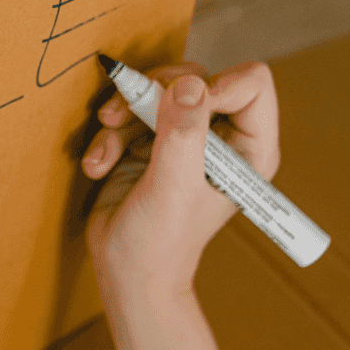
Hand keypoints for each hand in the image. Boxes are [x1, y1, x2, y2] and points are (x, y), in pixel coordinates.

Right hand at [82, 60, 280, 300]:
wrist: (126, 271)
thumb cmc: (161, 243)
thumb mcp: (174, 186)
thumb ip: (183, 133)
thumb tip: (187, 84)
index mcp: (248, 148)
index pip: (251, 84)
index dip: (214, 85)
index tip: (177, 104)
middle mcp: (220, 138)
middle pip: (197, 78)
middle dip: (156, 91)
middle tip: (126, 108)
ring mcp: (183, 139)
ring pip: (157, 90)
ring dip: (123, 114)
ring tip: (104, 148)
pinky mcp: (149, 143)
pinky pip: (128, 113)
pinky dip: (108, 136)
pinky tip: (98, 166)